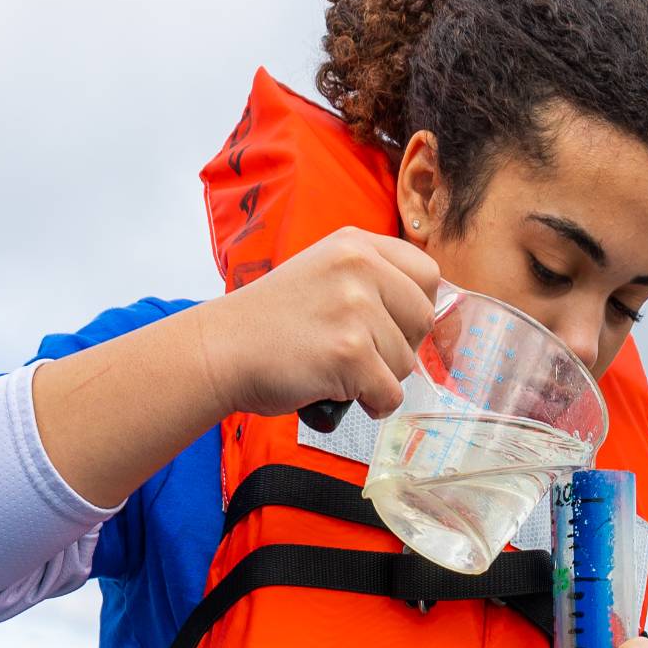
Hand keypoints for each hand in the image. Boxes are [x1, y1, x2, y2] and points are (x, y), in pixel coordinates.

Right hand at [189, 229, 440, 423]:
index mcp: (356, 243)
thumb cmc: (270, 322)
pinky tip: (342, 394)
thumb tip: (424, 313)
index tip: (390, 326)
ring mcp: (355, 308)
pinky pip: (390, 393)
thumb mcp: (323, 273)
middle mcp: (359, 266)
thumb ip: (369, 280)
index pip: (426, 273)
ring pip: (407, 362)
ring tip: (338, 370)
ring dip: (378, 377)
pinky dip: (372, 404)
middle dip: (401, 346)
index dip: (414, 308)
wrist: (221, 349)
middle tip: (361, 354)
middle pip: (423, 318)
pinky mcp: (349, 352)